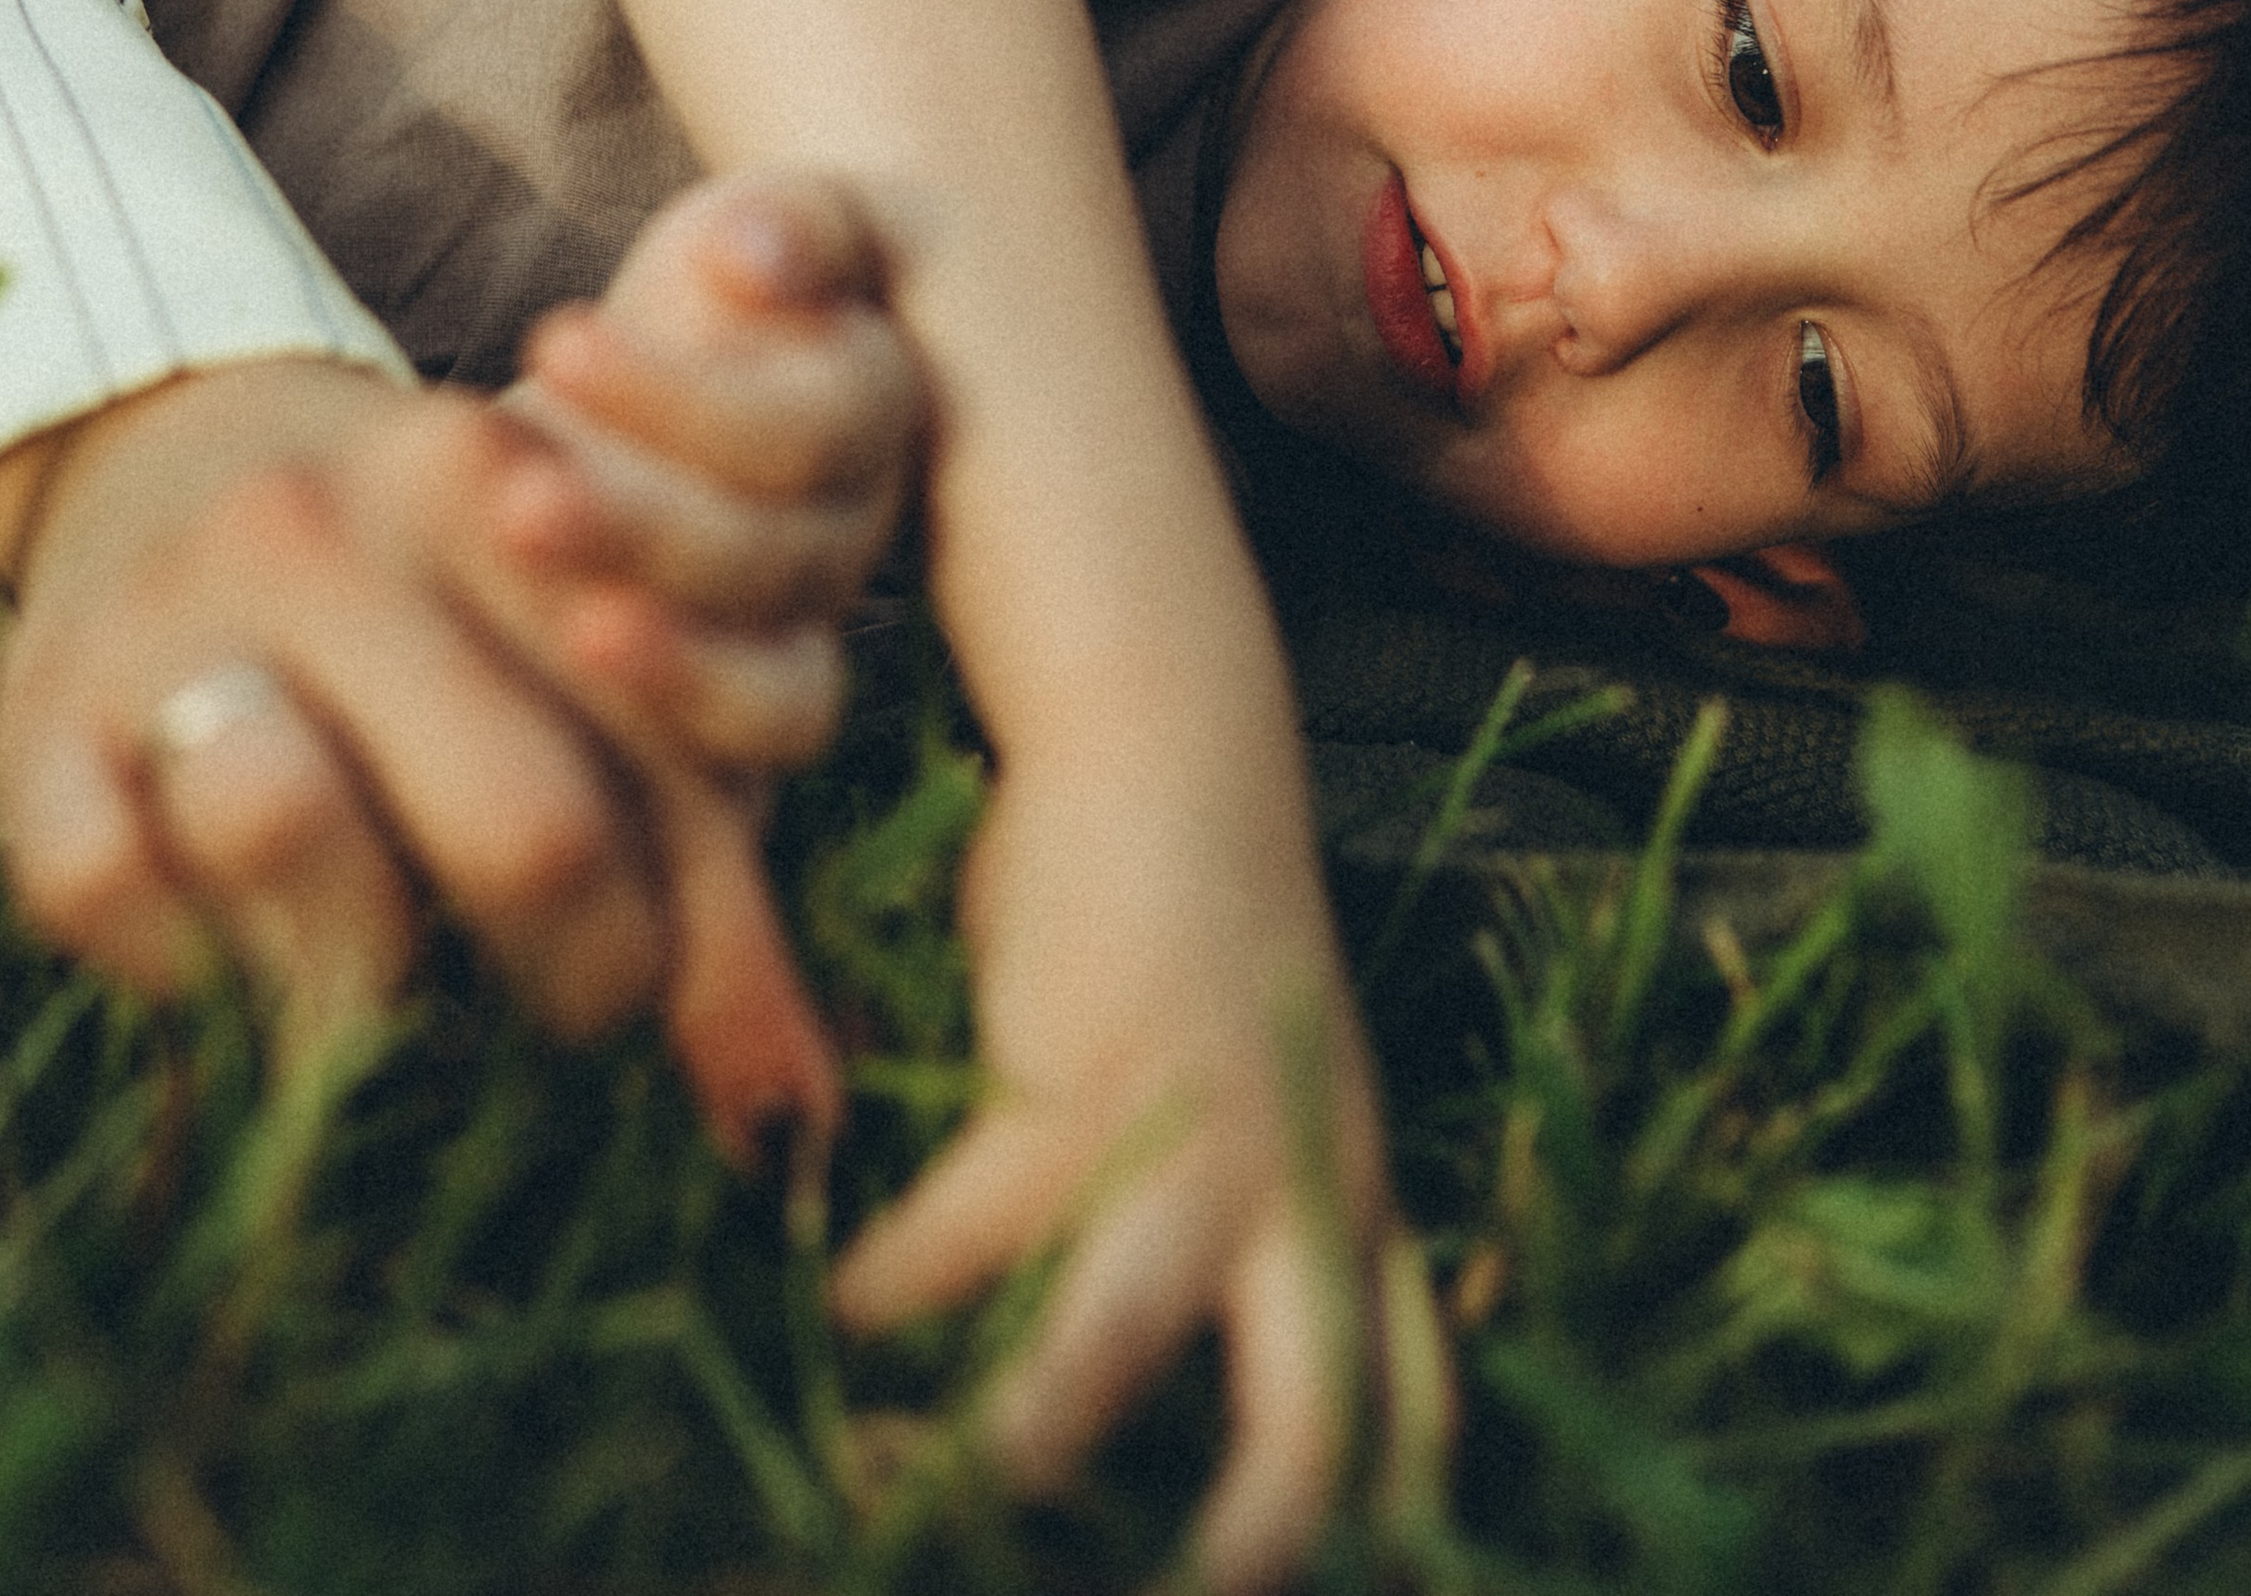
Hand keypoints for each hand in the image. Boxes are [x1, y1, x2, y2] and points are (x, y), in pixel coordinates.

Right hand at [0, 175, 920, 1124]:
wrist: (165, 455)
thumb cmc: (431, 603)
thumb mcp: (578, 658)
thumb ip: (702, 853)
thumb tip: (788, 1122)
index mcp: (502, 492)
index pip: (664, 749)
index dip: (680, 931)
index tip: (645, 991)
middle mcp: (331, 528)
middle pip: (520, 821)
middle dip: (565, 973)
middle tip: (553, 1011)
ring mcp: (170, 612)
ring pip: (290, 831)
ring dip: (354, 977)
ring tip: (386, 990)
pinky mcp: (35, 717)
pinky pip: (112, 891)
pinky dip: (178, 968)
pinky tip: (228, 955)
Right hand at [831, 740, 1439, 1595]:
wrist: (1168, 738)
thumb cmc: (1191, 903)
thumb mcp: (1259, 1059)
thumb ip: (1238, 1182)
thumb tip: (1143, 1325)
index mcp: (1351, 1189)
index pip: (1409, 1395)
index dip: (1384, 1522)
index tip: (1341, 1586)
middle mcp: (1302, 1186)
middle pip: (1310, 1427)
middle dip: (1243, 1544)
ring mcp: (1195, 1137)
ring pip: (1112, 1343)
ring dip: (1017, 1432)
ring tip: (929, 1485)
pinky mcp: (1077, 1084)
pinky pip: (963, 1238)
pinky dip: (891, 1287)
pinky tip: (841, 1299)